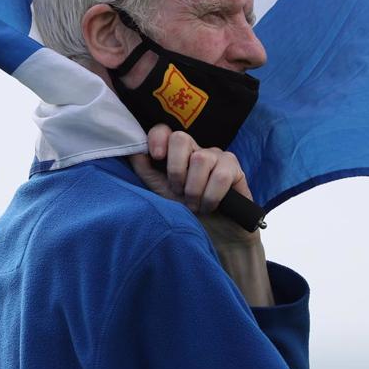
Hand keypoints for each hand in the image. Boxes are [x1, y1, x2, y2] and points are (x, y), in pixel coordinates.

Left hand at [129, 124, 272, 305]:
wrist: (214, 237)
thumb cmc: (187, 215)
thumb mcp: (160, 194)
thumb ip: (147, 171)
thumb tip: (133, 151)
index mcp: (177, 154)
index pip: (165, 131)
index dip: (157, 138)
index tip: (156, 157)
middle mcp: (197, 151)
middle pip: (181, 138)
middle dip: (175, 169)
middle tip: (178, 192)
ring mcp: (218, 158)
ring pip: (201, 159)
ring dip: (194, 189)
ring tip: (195, 205)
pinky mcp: (235, 170)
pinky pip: (220, 176)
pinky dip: (211, 197)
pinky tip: (210, 207)